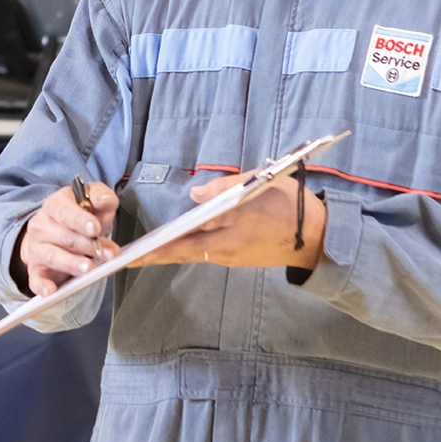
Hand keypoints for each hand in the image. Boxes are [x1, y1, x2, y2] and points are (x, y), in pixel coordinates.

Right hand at [17, 182, 119, 297]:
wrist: (56, 230)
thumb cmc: (80, 215)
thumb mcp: (92, 200)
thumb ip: (102, 197)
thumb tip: (105, 200)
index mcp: (55, 204)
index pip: (65, 211)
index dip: (80, 220)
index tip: (95, 228)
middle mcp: (42, 225)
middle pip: (65, 237)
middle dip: (88, 246)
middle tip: (107, 254)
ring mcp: (37, 247)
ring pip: (54, 256)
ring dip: (72, 263)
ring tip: (88, 268)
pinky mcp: (35, 268)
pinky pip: (36, 278)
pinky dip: (42, 285)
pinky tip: (51, 291)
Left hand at [131, 172, 325, 271]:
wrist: (318, 236)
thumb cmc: (289, 204)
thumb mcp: (259, 184)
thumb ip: (224, 189)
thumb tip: (193, 197)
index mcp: (231, 232)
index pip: (184, 244)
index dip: (155, 250)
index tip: (130, 256)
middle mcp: (226, 250)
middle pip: (182, 252)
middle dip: (152, 254)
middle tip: (122, 257)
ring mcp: (231, 256)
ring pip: (192, 252)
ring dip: (167, 250)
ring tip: (139, 248)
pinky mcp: (237, 256)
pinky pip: (205, 252)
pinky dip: (185, 248)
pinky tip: (171, 243)